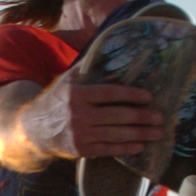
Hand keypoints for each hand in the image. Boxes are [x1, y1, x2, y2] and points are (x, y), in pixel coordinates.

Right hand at [23, 77, 168, 160]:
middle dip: (142, 117)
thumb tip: (110, 45)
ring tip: (157, 132)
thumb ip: (88, 66)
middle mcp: (79, 115)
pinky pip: (108, 149)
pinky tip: (140, 145)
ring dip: (140, 134)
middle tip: (160, 117)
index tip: (149, 97)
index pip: (110, 94)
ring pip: (116, 134)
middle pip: (118, 116)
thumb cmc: (57, 100)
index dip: (132, 96)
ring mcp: (80, 134)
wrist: (34, 129)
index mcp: (78, 95)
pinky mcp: (81, 150)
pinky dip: (125, 148)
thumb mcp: (68, 80)